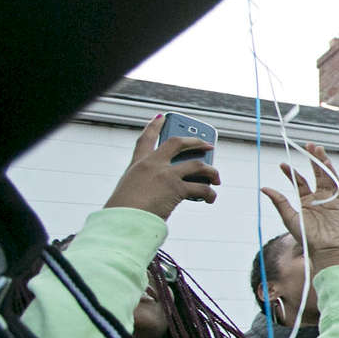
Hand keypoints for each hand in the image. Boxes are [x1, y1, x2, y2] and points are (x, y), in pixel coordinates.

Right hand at [104, 116, 219, 218]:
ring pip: (197, 164)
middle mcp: (152, 164)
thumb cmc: (122, 213)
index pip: (145, 140)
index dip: (154, 126)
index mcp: (137, 165)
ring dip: (211, 171)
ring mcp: (166, 174)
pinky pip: (201, 188)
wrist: (123, 220)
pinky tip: (210, 199)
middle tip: (207, 144)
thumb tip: (169, 194)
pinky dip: (209, 194)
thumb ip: (146, 188)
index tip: (161, 117)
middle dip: (195, 141)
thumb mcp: (129, 193)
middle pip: (176, 143)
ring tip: (216, 178)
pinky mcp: (177, 187)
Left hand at [262, 145, 338, 271]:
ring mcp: (330, 198)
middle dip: (311, 159)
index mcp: (305, 202)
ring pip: (326, 175)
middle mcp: (318, 197)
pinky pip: (336, 184)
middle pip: (315, 174)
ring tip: (317, 148)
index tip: (282, 164)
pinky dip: (332, 173)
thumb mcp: (289, 217)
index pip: (299, 182)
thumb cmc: (307, 237)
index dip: (291, 173)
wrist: (326, 249)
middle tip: (307, 145)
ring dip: (322, 162)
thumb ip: (279, 202)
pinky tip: (327, 162)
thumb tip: (264, 188)